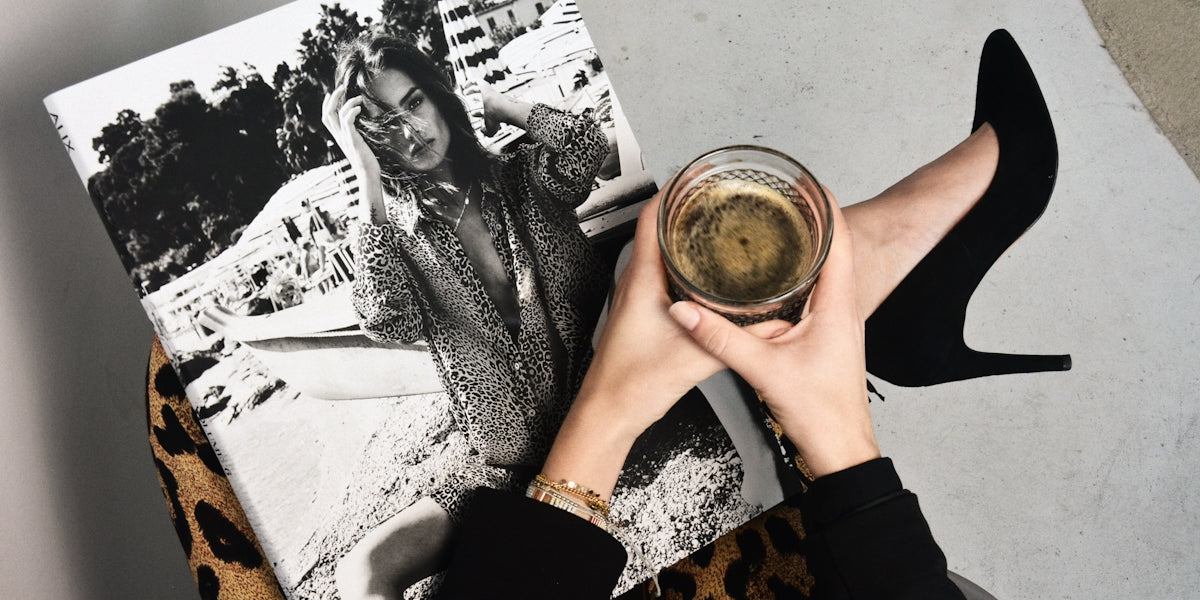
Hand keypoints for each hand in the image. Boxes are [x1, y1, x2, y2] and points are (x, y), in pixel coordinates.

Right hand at [322, 84, 385, 222]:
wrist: (368, 174)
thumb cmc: (367, 160)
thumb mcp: (358, 145)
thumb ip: (355, 135)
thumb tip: (360, 127)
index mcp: (339, 136)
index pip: (326, 118)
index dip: (326, 104)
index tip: (330, 93)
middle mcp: (339, 136)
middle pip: (327, 113)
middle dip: (333, 98)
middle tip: (341, 87)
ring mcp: (344, 138)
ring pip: (336, 115)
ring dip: (346, 102)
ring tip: (358, 97)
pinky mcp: (352, 140)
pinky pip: (347, 121)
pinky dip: (351, 111)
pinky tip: (359, 108)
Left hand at [462, 80, 531, 133]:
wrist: (497, 108)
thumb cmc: (495, 118)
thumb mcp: (491, 129)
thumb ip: (486, 132)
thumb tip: (482, 131)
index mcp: (492, 108)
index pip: (484, 109)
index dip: (477, 112)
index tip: (473, 114)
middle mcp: (490, 99)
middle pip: (480, 98)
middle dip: (473, 99)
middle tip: (467, 100)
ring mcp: (487, 91)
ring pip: (478, 88)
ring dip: (471, 90)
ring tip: (465, 92)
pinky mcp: (484, 85)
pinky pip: (475, 80)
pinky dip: (470, 82)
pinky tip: (465, 86)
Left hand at [541, 193, 786, 495]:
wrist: (608, 414)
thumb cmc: (632, 385)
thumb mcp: (695, 358)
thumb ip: (736, 338)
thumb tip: (775, 325)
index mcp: (643, 280)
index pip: (653, 216)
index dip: (677, 189)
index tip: (701, 175)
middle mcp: (636, 283)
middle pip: (660, 229)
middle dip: (690, 210)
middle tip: (721, 199)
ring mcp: (637, 298)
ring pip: (663, 253)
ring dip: (688, 238)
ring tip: (721, 229)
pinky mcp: (642, 315)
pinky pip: (665, 277)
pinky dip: (687, 265)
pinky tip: (709, 276)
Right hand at [667, 194, 880, 477]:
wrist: (839, 451)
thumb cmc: (821, 413)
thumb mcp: (764, 370)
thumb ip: (720, 338)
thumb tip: (686, 311)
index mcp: (837, 303)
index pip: (839, 237)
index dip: (824, 204)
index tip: (805, 180)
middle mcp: (840, 306)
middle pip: (831, 246)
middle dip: (807, 217)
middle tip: (780, 195)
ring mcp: (833, 321)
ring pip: (821, 269)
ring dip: (802, 244)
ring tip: (773, 225)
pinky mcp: (822, 336)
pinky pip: (812, 292)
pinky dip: (794, 274)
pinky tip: (770, 276)